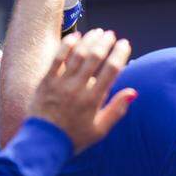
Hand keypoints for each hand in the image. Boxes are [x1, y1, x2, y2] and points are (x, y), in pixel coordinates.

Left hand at [30, 29, 136, 152]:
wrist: (43, 143)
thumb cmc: (74, 138)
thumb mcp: (100, 129)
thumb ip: (117, 109)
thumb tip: (133, 91)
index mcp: (93, 100)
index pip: (112, 70)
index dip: (120, 53)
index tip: (125, 44)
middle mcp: (77, 89)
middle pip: (95, 58)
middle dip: (105, 42)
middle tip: (111, 35)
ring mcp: (60, 84)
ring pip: (77, 55)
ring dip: (89, 40)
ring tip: (97, 32)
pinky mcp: (45, 82)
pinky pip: (56, 58)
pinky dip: (66, 45)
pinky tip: (74, 36)